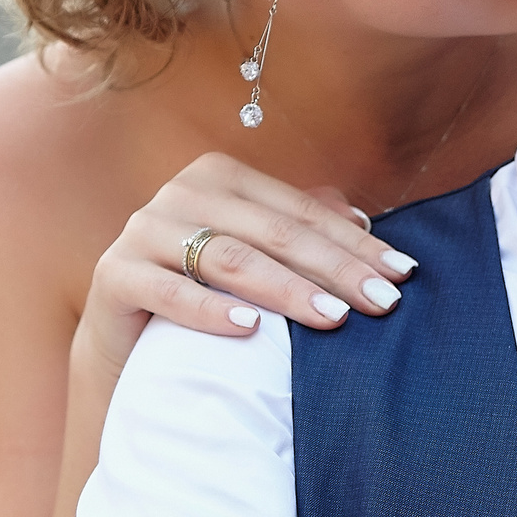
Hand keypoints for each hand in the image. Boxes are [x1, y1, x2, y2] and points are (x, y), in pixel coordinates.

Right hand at [82, 153, 414, 354]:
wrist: (127, 339)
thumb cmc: (203, 291)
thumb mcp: (253, 255)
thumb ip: (295, 228)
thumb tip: (359, 215)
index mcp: (220, 177)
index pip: (300, 211)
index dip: (354, 243)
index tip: (403, 274)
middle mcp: (181, 193)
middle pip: (272, 232)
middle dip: (335, 268)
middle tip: (383, 302)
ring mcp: (144, 231)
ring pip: (228, 258)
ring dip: (287, 289)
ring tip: (334, 317)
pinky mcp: (114, 274)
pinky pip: (169, 291)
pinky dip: (211, 310)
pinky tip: (252, 329)